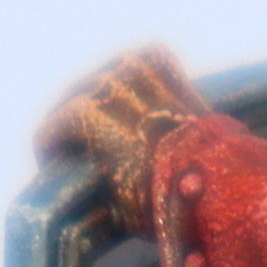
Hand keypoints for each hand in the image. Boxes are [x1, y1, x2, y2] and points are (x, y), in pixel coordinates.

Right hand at [35, 45, 211, 228]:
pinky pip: (136, 63)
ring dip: (104, 100)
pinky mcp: (158, 60)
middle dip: (73, 127)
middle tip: (79, 147)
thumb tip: (76, 192)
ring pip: (102, 79)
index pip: (48, 133)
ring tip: (112, 122)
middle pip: (71, 102)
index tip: (54, 168)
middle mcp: (102, 82)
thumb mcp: (112, 206)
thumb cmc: (162, 201)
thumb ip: (87, 189)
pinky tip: (140, 96)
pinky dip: (137, 77)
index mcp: (81, 114)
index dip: (49, 156)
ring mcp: (131, 67)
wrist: (218, 178)